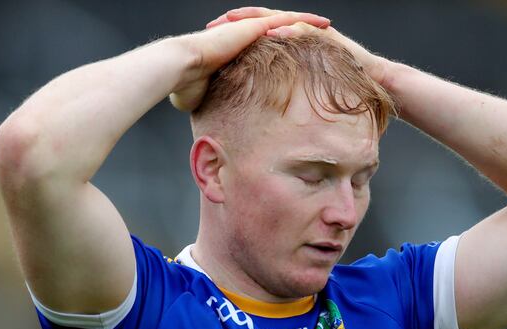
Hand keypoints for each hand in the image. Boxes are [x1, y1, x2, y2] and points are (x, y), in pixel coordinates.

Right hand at [170, 9, 329, 110]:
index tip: (293, 51)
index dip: (277, 45)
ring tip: (326, 25)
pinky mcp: (253, 27)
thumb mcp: (203, 98)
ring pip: (284, 20)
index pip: (261, 44)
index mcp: (234, 49)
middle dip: (296, 30)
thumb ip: (212, 106)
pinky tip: (320, 23)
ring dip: (306, 22)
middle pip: (276, 28)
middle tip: (316, 34)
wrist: (180, 69)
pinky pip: (284, 20)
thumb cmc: (185, 87)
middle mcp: (243, 34)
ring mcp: (249, 28)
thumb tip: (209, 130)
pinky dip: (303, 21)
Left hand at [206, 7, 388, 86]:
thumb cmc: (338, 86)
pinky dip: (287, 32)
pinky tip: (272, 34)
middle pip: (262, 20)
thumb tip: (257, 104)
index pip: (255, 33)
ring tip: (235, 22)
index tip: (209, 38)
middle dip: (237, 21)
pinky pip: (302, 31)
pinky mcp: (324, 35)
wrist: (372, 77)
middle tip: (213, 24)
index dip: (233, 33)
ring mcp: (311, 30)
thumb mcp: (303, 85)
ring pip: (279, 20)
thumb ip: (283, 86)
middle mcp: (297, 31)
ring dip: (257, 21)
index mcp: (288, 42)